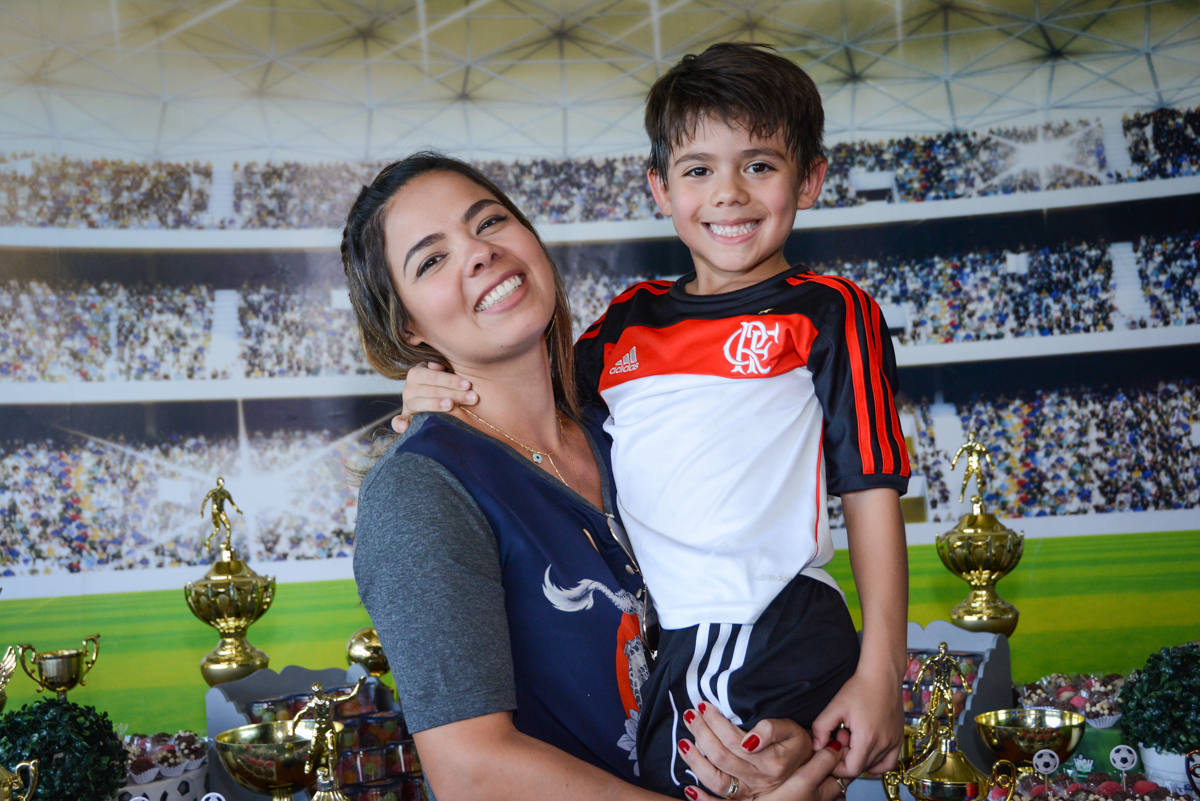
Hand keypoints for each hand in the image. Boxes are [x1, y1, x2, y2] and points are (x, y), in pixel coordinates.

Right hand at [391, 362, 477, 433]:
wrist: (435, 398)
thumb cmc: (445, 385)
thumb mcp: (443, 373)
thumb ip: (442, 367)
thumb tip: (438, 366)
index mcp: (417, 374)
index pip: (433, 376)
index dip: (450, 380)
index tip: (468, 385)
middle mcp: (410, 388)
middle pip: (431, 390)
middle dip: (453, 394)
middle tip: (472, 398)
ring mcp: (407, 403)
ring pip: (419, 403)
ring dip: (435, 404)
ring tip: (450, 405)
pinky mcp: (405, 418)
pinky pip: (398, 421)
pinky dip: (399, 424)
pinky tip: (405, 428)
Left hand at [676, 703, 813, 798]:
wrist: (806, 767)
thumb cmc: (795, 743)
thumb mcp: (791, 729)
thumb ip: (771, 730)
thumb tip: (749, 739)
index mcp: (771, 761)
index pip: (733, 739)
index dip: (715, 722)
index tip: (704, 706)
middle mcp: (759, 779)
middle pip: (720, 756)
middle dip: (701, 733)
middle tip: (690, 714)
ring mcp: (750, 791)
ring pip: (716, 780)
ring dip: (694, 761)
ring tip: (682, 742)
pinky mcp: (744, 798)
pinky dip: (702, 799)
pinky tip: (688, 789)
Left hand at [812, 666, 903, 777]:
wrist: (882, 676)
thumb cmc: (858, 688)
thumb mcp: (835, 706)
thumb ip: (821, 728)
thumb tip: (817, 747)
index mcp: (867, 739)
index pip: (851, 770)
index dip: (837, 766)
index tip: (831, 750)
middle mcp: (883, 744)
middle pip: (861, 768)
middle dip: (846, 758)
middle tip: (841, 736)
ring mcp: (894, 743)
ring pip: (873, 766)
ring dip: (859, 758)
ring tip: (853, 738)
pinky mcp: (899, 739)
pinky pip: (889, 763)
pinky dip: (876, 762)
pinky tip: (866, 749)